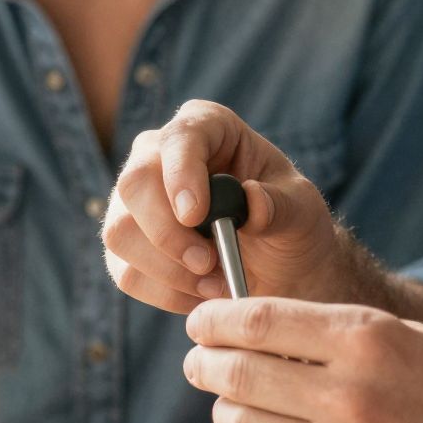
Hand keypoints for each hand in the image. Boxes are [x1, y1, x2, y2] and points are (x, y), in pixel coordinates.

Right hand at [104, 101, 342, 313]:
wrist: (283, 268)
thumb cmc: (291, 224)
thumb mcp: (303, 211)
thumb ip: (281, 205)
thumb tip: (252, 201)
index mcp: (209, 128)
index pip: (180, 137)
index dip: (180, 174)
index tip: (195, 215)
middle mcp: (161, 155)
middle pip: (134, 184)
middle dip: (167, 234)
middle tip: (207, 263)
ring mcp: (137, 201)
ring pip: (120, 233)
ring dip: (169, 271)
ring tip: (216, 282)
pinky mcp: (129, 246)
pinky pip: (126, 273)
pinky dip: (165, 293)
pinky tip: (201, 294)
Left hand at [182, 295, 422, 422]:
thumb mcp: (407, 339)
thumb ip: (334, 332)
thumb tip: (252, 329)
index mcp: (367, 340)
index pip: (255, 321)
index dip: (213, 320)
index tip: (201, 323)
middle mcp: (350, 396)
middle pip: (235, 374)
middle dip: (205, 365)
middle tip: (201, 363)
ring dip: (228, 412)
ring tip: (236, 405)